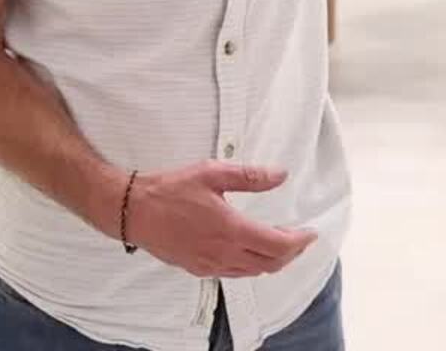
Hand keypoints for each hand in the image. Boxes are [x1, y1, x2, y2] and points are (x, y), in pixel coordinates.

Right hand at [124, 161, 318, 277]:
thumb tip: (280, 175)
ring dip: (272, 261)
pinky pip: (234, 273)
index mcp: (232, 230)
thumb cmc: (170, 190)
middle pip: (271, 263)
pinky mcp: (197, 269)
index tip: (311, 232)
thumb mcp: (212, 173)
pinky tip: (249, 252)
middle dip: (291, 253)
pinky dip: (251, 266)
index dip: (300, 241)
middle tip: (300, 239)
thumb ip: (250, 176)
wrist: (134, 211)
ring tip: (280, 245)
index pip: (279, 245)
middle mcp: (224, 253)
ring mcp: (210, 265)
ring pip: (253, 272)